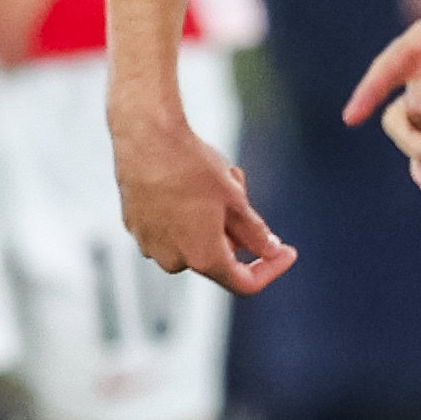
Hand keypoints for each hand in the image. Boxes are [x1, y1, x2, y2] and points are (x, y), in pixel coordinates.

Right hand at [112, 98, 295, 295]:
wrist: (146, 137)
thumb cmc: (190, 166)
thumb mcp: (234, 198)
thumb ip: (255, 233)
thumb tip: (268, 250)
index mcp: (203, 257)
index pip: (244, 282)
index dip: (270, 268)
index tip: (285, 252)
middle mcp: (173, 260)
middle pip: (218, 256)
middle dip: (235, 230)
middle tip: (239, 190)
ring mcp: (150, 244)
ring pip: (193, 240)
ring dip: (210, 218)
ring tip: (212, 179)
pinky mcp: (134, 227)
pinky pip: (169, 229)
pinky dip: (184, 213)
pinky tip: (186, 181)